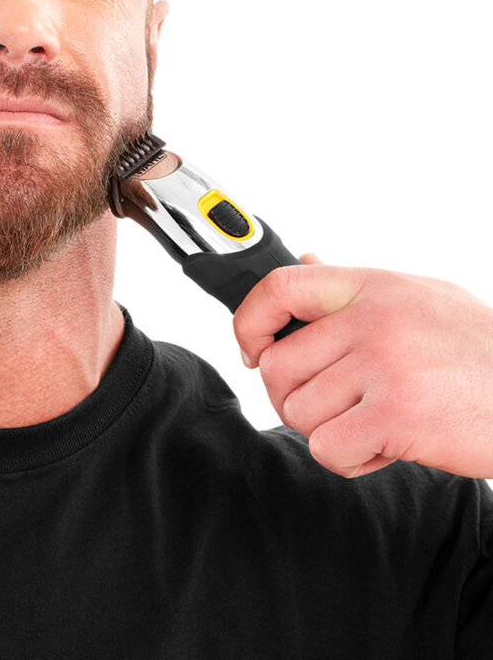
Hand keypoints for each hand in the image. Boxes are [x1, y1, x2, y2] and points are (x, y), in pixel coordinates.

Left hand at [233, 257, 492, 478]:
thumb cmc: (478, 351)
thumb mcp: (419, 295)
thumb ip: (355, 286)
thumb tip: (307, 259)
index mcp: (372, 285)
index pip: (279, 286)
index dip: (249, 321)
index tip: (252, 348)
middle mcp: (372, 319)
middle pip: (275, 365)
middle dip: (293, 395)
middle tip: (333, 404)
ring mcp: (382, 365)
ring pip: (296, 411)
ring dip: (326, 429)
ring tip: (371, 421)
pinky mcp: (395, 416)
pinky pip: (326, 448)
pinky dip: (349, 459)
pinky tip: (384, 445)